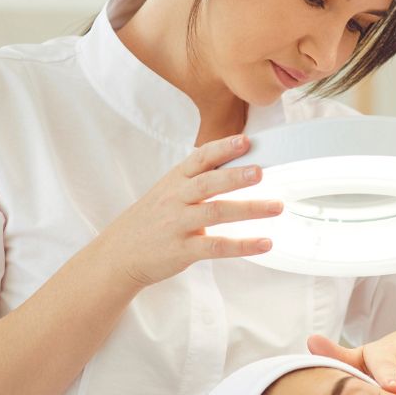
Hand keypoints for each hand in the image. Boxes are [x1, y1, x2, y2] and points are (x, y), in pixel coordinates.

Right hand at [99, 133, 282, 289]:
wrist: (118, 254)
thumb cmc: (151, 220)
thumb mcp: (167, 192)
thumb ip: (196, 180)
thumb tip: (236, 165)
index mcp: (175, 180)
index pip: (200, 159)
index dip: (223, 148)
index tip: (246, 140)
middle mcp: (176, 199)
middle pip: (208, 183)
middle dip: (236, 175)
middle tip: (262, 171)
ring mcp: (178, 224)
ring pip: (216, 212)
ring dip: (249, 209)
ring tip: (276, 206)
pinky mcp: (182, 250)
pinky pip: (216, 247)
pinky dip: (242, 245)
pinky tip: (265, 243)